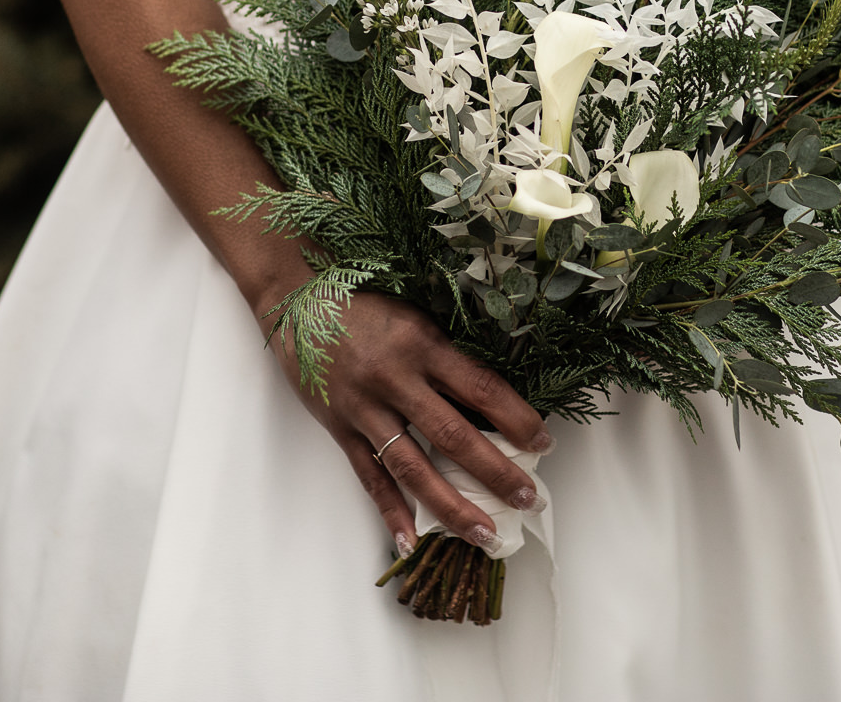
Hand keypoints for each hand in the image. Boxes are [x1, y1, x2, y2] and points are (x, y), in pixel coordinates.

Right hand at [260, 287, 552, 557]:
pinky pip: (369, 477)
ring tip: (483, 534)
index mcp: (422, 344)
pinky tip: (410, 540)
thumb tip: (491, 401)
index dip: (516, 418)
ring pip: (413, 467)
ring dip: (451, 506)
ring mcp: (365, 408)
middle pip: (453, 435)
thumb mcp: (414, 317)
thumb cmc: (364, 303)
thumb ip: (446, 356)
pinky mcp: (340, 427)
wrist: (296, 300)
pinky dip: (391, 511)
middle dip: (496, 472)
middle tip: (528, 499)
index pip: (480, 388)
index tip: (544, 443)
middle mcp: (395, 378)